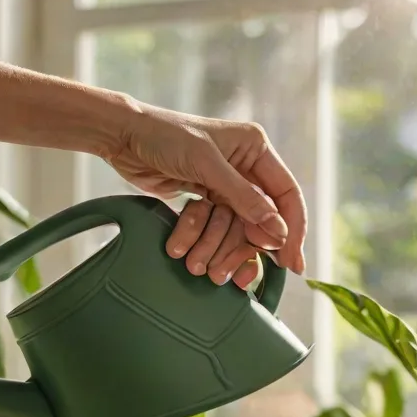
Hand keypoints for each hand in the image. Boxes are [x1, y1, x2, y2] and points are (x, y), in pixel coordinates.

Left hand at [105, 105, 307, 274]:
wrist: (124, 138)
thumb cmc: (165, 138)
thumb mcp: (206, 164)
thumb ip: (242, 196)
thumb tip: (277, 230)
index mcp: (255, 149)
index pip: (286, 194)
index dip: (292, 229)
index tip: (292, 262)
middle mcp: (246, 166)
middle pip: (263, 218)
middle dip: (247, 249)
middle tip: (239, 278)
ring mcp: (225, 184)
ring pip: (236, 228)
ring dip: (220, 250)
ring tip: (204, 270)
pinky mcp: (206, 198)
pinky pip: (215, 228)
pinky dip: (205, 242)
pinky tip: (192, 256)